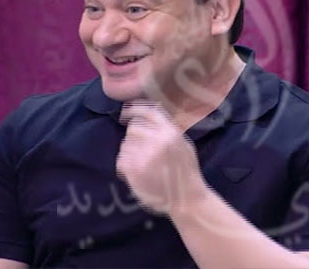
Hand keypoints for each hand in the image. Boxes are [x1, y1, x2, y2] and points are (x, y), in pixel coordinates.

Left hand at [116, 101, 207, 215]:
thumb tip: (151, 112)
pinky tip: (135, 173)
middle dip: (134, 138)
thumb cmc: (186, 172)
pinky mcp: (134, 169)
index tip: (124, 112)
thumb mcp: (184, 144)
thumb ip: (169, 129)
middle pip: (133, 128)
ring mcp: (145, 154)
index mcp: (171, 132)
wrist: (187, 199)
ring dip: (130, 153)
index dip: (133, 109)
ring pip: (125, 144)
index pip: (148, 111)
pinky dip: (124, 166)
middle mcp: (158, 140)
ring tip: (142, 165)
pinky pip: (120, 159)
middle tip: (141, 150)